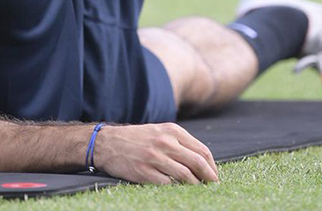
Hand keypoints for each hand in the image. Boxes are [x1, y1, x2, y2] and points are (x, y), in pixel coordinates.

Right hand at [93, 123, 217, 184]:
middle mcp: (165, 142)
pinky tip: (178, 190)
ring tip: (198, 190)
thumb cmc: (137, 138)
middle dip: (209, 177)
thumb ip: (179, 142)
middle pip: (197, 163)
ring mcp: (155, 158)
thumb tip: (202, 161)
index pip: (202, 150)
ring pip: (186, 176)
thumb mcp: (160, 131)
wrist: (108, 143)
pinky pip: (168, 185)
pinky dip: (176, 189)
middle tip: (213, 186)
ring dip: (195, 186)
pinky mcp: (145, 172)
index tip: (214, 175)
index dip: (212, 166)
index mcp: (172, 131)